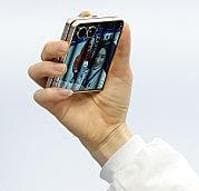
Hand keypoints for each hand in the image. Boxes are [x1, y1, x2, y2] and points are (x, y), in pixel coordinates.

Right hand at [28, 13, 133, 164]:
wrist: (112, 128)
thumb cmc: (114, 101)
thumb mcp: (122, 74)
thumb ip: (121, 52)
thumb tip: (126, 28)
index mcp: (79, 60)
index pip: (69, 38)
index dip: (73, 26)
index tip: (84, 18)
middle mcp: (65, 70)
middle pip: (49, 50)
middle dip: (54, 44)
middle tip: (67, 47)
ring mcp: (56, 85)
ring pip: (37, 68)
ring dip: (47, 65)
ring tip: (64, 69)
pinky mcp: (52, 103)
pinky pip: (41, 94)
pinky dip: (51, 92)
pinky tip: (67, 93)